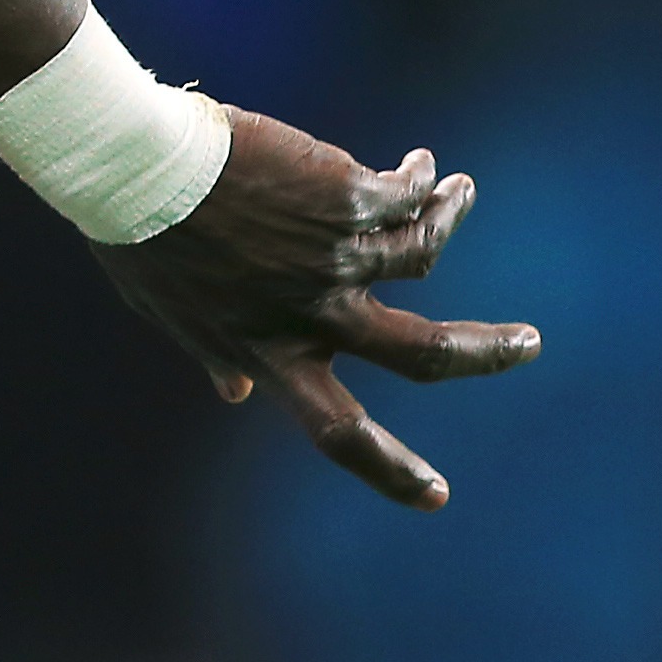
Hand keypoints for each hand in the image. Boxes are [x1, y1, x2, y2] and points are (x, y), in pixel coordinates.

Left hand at [93, 108, 541, 508]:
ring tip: (458, 192)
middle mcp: (310, 315)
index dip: (390, 470)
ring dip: (448, 220)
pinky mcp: (344, 197)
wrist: (132, 165)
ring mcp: (332, 257)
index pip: (337, 433)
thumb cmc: (138, 232)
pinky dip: (426, 182)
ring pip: (422, 252)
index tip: (434, 497)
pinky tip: (427, 166)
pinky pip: (406, 196)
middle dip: (485, 353)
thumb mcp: (168, 310)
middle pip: (421, 354)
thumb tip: (228, 392)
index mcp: (266, 355)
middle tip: (529, 343)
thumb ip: (212, 353)